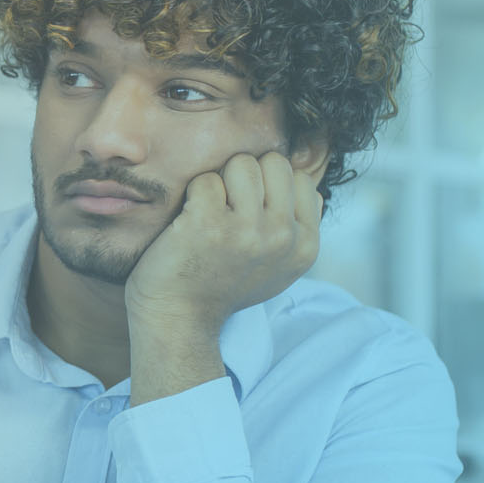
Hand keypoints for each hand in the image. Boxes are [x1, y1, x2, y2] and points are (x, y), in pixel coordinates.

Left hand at [124, 150, 322, 332]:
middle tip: (227, 207)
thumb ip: (296, 227)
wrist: (179, 319)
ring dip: (220, 181)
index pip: (301, 179)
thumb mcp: (278, 266)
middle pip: (273, 163)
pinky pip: (205, 180)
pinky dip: (192, 195)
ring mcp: (247, 230)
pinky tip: (189, 222)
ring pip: (241, 163)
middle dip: (247, 176)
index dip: (271, 185)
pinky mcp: (209, 223)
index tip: (250, 211)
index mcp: (304, 246)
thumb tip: (302, 183)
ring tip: (210, 212)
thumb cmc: (221, 286)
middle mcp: (282, 237)